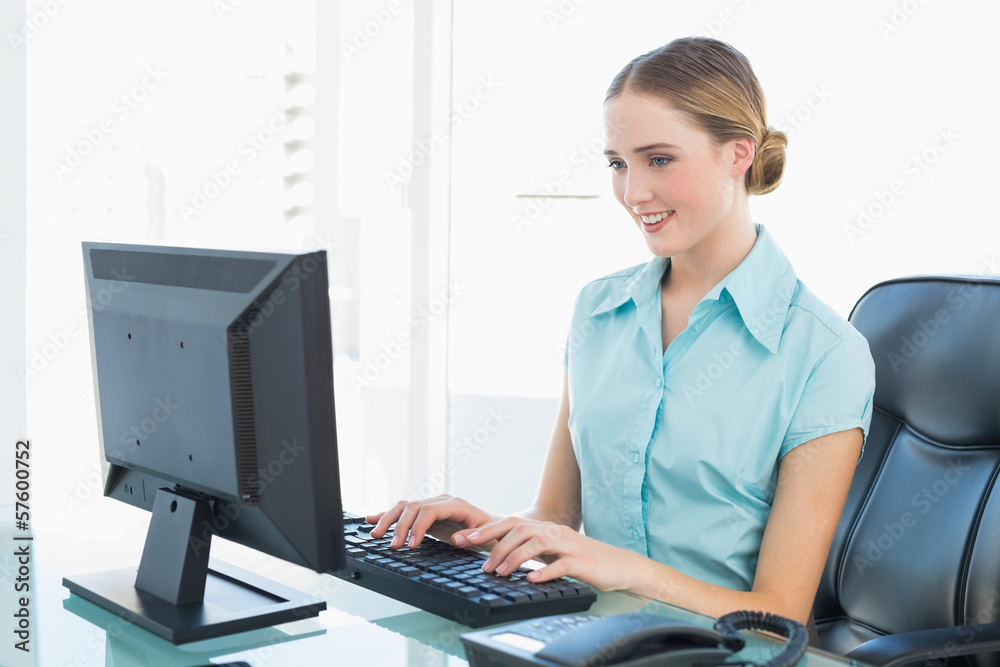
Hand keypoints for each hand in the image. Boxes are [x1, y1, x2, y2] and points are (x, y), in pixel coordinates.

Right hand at [365, 494, 498, 549]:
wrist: (496, 525)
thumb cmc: (492, 531)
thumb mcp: (487, 535)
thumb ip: (471, 536)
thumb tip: (456, 539)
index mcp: (456, 504)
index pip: (429, 510)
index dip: (417, 526)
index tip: (411, 545)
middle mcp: (442, 500)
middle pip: (413, 506)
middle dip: (400, 526)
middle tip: (393, 546)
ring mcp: (433, 504)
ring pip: (405, 506)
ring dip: (388, 519)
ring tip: (376, 535)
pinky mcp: (426, 512)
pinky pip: (405, 510)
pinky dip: (388, 515)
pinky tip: (372, 519)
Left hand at [464, 517, 641, 591]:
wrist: (621, 566)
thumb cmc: (585, 560)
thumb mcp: (554, 552)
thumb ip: (531, 550)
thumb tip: (500, 556)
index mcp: (547, 529)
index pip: (512, 523)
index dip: (487, 530)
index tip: (465, 539)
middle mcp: (556, 532)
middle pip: (521, 529)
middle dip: (496, 544)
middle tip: (482, 564)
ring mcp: (570, 545)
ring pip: (537, 543)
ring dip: (515, 558)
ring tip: (501, 573)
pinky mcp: (583, 562)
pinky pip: (562, 564)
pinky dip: (545, 571)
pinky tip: (532, 579)